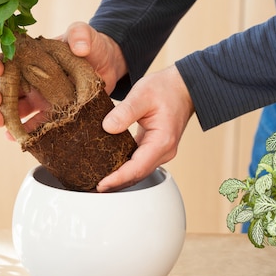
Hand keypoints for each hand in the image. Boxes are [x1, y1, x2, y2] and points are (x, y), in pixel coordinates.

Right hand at [0, 22, 126, 133]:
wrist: (108, 66)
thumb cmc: (91, 47)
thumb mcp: (85, 36)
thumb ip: (80, 34)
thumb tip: (78, 46)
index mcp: (32, 57)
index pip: (7, 60)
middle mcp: (30, 79)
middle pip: (4, 89)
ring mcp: (39, 99)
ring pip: (13, 110)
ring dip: (2, 117)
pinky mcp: (51, 114)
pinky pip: (33, 126)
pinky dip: (22, 133)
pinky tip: (15, 138)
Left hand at [95, 65, 194, 191]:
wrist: (182, 87)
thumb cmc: (166, 89)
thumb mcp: (142, 94)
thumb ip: (125, 112)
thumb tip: (107, 127)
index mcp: (162, 141)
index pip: (137, 168)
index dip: (118, 178)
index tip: (101, 184)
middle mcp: (164, 151)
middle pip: (138, 175)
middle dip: (116, 184)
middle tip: (93, 188)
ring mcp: (161, 151)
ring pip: (139, 172)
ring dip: (120, 179)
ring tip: (99, 183)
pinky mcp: (155, 149)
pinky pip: (139, 163)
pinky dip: (125, 169)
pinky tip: (111, 169)